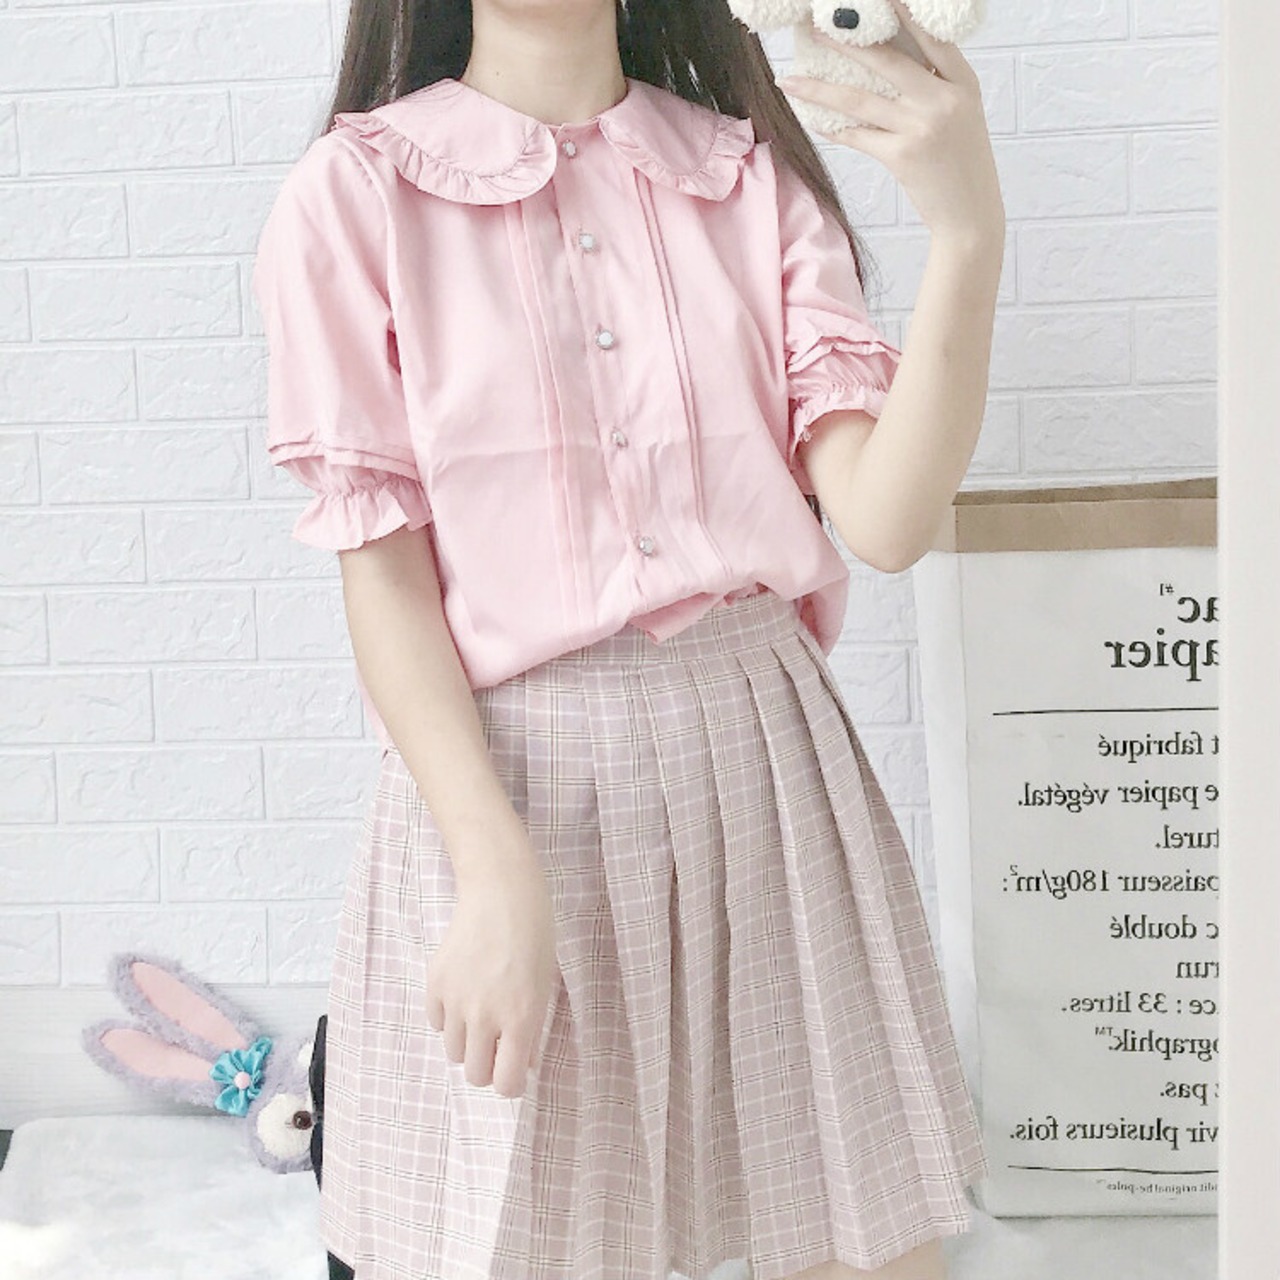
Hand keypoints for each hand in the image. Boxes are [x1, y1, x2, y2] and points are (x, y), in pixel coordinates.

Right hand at [424, 845, 558, 1098]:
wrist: (502, 893)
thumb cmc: (534, 936)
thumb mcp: (545, 986)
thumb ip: (534, 1031)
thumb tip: (525, 1066)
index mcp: (521, 1018)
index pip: (506, 1084)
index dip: (511, 1083)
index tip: (513, 1070)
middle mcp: (485, 1016)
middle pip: (475, 1075)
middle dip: (488, 1066)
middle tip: (498, 1044)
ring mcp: (456, 1000)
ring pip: (454, 1053)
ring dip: (468, 1043)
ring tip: (482, 1013)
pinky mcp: (435, 984)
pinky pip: (437, 1023)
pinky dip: (449, 1018)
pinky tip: (465, 992)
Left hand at [778, 0, 1004, 243]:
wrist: (970, 215)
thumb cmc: (963, 164)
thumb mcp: (963, 114)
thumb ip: (936, 85)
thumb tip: (888, 58)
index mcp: (963, 83)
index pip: (931, 37)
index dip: (904, 12)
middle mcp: (943, 100)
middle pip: (886, 60)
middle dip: (846, 40)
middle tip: (814, 25)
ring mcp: (921, 128)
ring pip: (860, 100)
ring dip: (819, 88)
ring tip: (789, 79)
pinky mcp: (901, 156)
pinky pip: (857, 135)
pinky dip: (831, 127)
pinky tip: (809, 117)